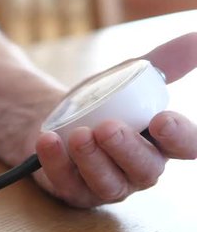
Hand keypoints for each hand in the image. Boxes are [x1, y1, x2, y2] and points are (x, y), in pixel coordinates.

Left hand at [35, 33, 196, 206]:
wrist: (53, 118)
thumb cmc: (99, 103)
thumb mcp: (127, 79)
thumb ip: (161, 63)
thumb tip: (195, 39)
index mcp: (160, 144)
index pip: (185, 147)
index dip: (179, 137)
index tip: (162, 119)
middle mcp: (138, 170)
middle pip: (144, 169)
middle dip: (126, 148)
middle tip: (107, 127)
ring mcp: (106, 185)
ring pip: (107, 183)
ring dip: (92, 159)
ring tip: (79, 134)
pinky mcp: (74, 192)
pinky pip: (67, 183)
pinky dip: (56, 162)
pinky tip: (49, 141)